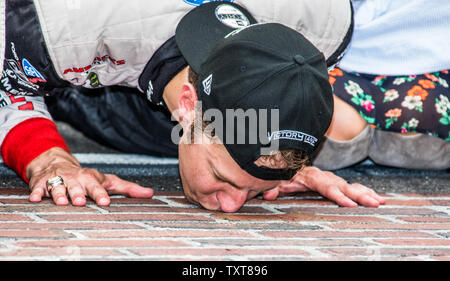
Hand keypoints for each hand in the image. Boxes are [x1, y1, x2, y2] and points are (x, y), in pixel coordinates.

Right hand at [26, 147, 153, 205]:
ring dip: (59, 193)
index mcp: (91, 179)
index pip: (97, 187)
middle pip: (77, 187)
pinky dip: (36, 192)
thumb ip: (128, 188)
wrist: (56, 162)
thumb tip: (150, 193)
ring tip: (61, 202)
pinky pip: (38, 188)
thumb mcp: (108, 181)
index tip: (105, 202)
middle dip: (79, 193)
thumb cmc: (86, 177)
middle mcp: (75, 179)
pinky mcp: (42, 183)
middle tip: (81, 201)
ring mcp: (58, 180)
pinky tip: (36, 199)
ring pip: (58, 187)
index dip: (101, 194)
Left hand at [263, 166, 384, 207]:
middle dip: (360, 196)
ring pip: (352, 186)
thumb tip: (267, 195)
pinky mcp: (337, 183)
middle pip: (345, 187)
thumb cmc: (287, 173)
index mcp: (313, 177)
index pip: (327, 187)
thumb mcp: (279, 179)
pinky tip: (379, 198)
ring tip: (381, 202)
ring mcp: (334, 180)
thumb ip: (275, 186)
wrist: (292, 161)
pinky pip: (353, 187)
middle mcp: (327, 178)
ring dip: (367, 194)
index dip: (339, 196)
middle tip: (375, 203)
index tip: (350, 205)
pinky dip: (366, 192)